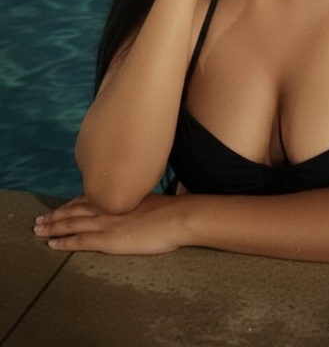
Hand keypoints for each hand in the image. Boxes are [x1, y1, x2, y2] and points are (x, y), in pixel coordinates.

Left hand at [32, 192, 186, 254]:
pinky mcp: (107, 240)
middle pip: (74, 210)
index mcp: (116, 197)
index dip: (71, 204)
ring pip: (71, 223)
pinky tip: (52, 244)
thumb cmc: (169, 210)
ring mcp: (105, 223)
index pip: (87, 199)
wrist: (176, 217)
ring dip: (53, 226)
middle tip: (39, 219)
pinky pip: (79, 241)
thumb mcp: (147, 199)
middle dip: (55, 215)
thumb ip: (135, 201)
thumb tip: (134, 206)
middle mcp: (107, 207)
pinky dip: (64, 242)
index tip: (60, 207)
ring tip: (38, 229)